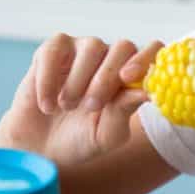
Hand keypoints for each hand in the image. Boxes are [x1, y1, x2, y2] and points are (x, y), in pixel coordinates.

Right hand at [0, 33, 162, 165]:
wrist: (40, 147)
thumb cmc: (81, 139)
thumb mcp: (106, 135)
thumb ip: (125, 112)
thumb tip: (147, 92)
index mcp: (134, 76)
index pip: (154, 52)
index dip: (146, 59)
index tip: (129, 78)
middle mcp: (113, 57)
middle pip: (124, 47)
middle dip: (108, 77)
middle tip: (91, 106)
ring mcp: (84, 49)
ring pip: (92, 46)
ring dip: (79, 79)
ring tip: (67, 107)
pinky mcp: (53, 49)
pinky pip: (55, 51)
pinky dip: (49, 78)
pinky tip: (48, 104)